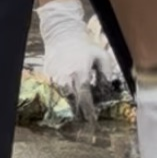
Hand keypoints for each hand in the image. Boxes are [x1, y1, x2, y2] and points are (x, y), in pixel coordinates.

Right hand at [37, 0, 123, 117]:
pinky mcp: (48, 78)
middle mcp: (66, 76)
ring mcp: (55, 77)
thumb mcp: (102, 56)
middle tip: (84, 121)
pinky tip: (66, 103)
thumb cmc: (85, 47)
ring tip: (75, 115)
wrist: (63, 36)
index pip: (84, 94)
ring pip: (61, 98)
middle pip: (71, 100)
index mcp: (80, 72)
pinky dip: (60, 99)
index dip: (88, 108)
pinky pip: (53, 92)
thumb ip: (106, 73)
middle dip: (77, 111)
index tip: (92, 119)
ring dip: (68, 107)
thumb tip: (108, 89)